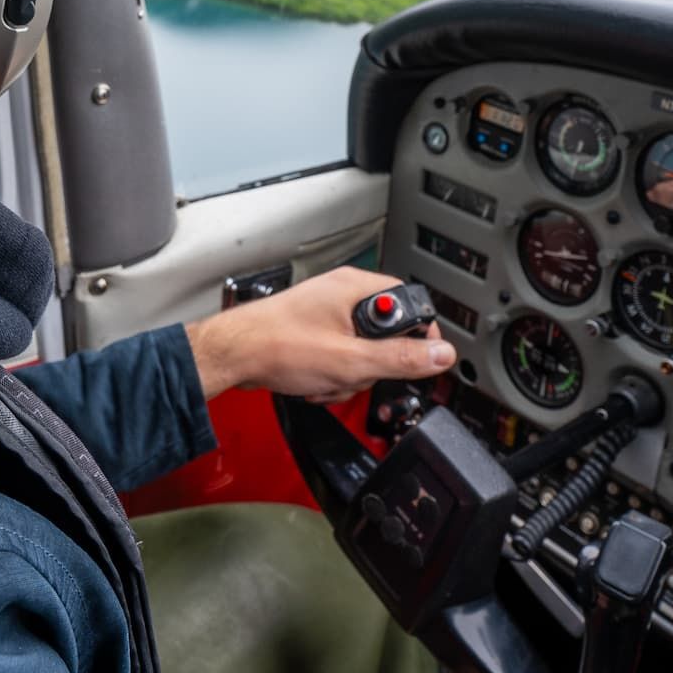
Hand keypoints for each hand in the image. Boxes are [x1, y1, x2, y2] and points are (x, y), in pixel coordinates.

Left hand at [186, 268, 455, 403]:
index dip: (419, 335)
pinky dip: (332, 375)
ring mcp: (326, 313)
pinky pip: (340, 356)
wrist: (231, 355)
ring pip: (363, 351)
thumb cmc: (277, 346)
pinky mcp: (313, 332)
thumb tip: (440, 355)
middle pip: (386, 333)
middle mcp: (342, 294)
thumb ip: (400, 358)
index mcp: (356, 288)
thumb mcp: (351, 360)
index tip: (418, 360)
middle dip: (373, 364)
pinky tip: (314, 383)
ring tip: (327, 380)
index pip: (409, 304)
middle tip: (355, 373)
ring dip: (349, 375)